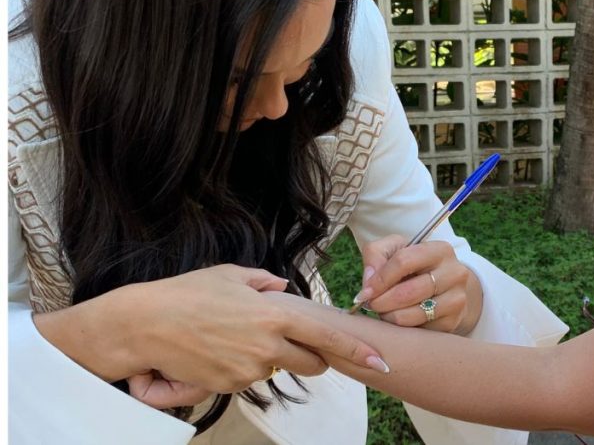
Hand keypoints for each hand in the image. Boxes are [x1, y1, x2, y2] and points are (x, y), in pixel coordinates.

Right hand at [36, 264, 386, 408]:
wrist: (145, 325)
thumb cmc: (189, 293)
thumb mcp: (232, 274)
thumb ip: (265, 282)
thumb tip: (281, 289)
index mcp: (275, 315)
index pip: (328, 337)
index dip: (357, 350)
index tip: (380, 359)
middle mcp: (267, 347)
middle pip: (313, 364)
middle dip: (314, 356)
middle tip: (296, 342)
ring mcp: (249, 370)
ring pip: (279, 370)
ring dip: (273, 358)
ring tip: (239, 336)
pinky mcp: (230, 386)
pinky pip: (251, 377)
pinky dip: (245, 366)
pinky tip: (221, 348)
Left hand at [353, 235, 482, 333]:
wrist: (450, 288)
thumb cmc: (416, 267)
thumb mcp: (397, 251)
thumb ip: (376, 255)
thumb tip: (369, 282)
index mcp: (440, 250)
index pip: (404, 261)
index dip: (380, 278)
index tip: (365, 292)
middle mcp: (454, 272)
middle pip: (408, 291)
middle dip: (382, 301)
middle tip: (371, 305)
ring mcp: (457, 298)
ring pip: (414, 314)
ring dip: (390, 317)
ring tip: (384, 312)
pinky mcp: (454, 321)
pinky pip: (421, 330)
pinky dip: (404, 329)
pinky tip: (399, 320)